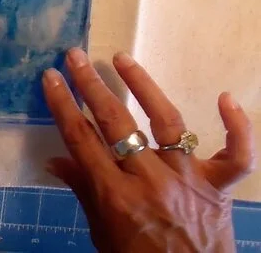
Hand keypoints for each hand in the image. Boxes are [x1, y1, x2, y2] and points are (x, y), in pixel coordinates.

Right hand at [43, 48, 254, 251]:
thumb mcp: (101, 233)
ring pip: (167, 122)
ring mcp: (188, 179)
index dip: (63, 105)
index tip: (51, 79)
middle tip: (74, 57)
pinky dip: (237, 126)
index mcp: (115, 196)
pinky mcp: (220, 185)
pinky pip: (238, 153)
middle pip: (116, 123)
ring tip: (121, 59)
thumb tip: (55, 161)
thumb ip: (83, 192)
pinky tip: (225, 98)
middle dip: (91, 86)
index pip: (82, 139)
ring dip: (143, 85)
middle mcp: (150, 181)